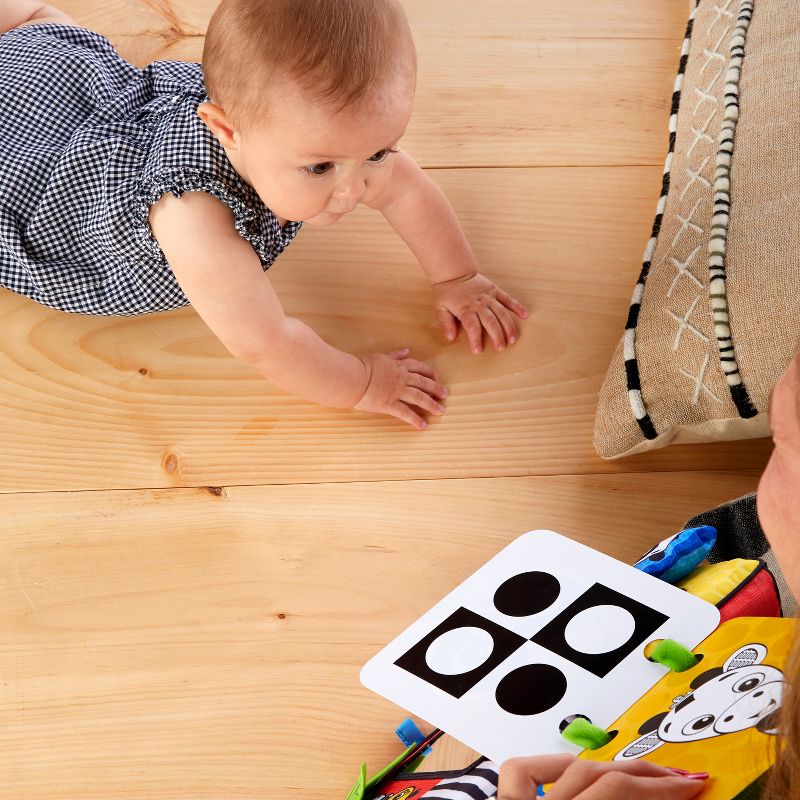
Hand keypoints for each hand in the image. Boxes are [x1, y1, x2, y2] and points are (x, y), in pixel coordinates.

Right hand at [355, 350, 447, 429]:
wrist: (353, 377)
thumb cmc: (362, 366)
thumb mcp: (381, 356)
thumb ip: (395, 355)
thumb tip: (407, 351)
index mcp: (399, 366)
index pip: (419, 368)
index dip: (429, 373)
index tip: (435, 377)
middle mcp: (401, 379)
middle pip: (423, 383)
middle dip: (436, 389)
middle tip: (445, 394)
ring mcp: (397, 392)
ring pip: (419, 398)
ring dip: (431, 404)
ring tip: (441, 411)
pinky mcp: (390, 404)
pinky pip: (406, 413)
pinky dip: (415, 419)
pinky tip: (423, 425)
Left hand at [433, 272, 528, 353]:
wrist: (454, 272)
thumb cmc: (447, 293)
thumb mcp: (440, 308)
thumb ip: (445, 323)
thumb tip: (450, 337)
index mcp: (465, 309)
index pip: (472, 326)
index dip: (475, 339)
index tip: (478, 351)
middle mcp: (479, 304)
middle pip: (490, 321)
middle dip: (497, 335)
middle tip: (501, 348)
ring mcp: (489, 297)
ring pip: (501, 313)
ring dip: (508, 326)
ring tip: (513, 339)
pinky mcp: (495, 291)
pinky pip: (508, 299)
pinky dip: (517, 307)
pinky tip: (525, 316)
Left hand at [497, 754, 707, 799]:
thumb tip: (657, 795)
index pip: (616, 791)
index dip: (660, 789)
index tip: (691, 787)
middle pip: (595, 774)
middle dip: (645, 777)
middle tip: (682, 780)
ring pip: (569, 768)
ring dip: (613, 769)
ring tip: (646, 776)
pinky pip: (522, 771)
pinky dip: (554, 767)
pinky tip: (583, 768)